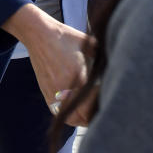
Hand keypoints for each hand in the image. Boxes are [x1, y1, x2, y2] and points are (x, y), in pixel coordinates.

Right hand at [3, 5, 95, 125]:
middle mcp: (65, 88)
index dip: (100, 104)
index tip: (106, 95)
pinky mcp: (45, 91)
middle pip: (82, 116)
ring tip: (88, 112)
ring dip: (80, 118)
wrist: (39, 34)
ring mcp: (53, 92)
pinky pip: (57, 111)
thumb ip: (101, 53)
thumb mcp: (88, 43)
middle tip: (100, 109)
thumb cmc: (64, 37)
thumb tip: (113, 58)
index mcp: (78, 76)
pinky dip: (67, 113)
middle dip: (92, 116)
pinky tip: (74, 107)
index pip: (92, 103)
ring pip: (69, 117)